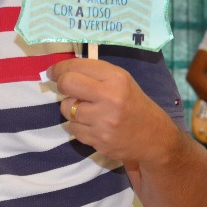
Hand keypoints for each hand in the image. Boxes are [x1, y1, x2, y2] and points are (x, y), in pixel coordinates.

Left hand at [48, 58, 177, 170]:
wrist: (154, 137)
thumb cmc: (133, 104)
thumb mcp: (122, 82)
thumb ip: (95, 74)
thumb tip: (61, 71)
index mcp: (116, 78)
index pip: (77, 67)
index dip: (59, 68)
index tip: (52, 72)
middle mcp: (110, 97)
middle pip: (67, 84)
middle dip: (61, 85)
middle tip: (64, 88)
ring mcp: (103, 121)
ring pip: (66, 108)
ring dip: (70, 108)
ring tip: (86, 110)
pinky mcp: (99, 140)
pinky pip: (73, 129)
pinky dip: (78, 126)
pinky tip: (92, 125)